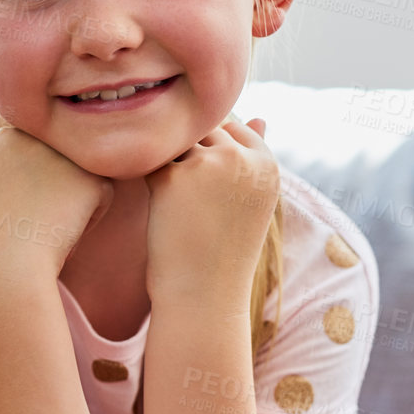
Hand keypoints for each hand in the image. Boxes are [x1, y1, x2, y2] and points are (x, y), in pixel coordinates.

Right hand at [0, 119, 113, 273]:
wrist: (3, 266)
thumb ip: (15, 164)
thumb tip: (45, 162)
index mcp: (6, 136)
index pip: (39, 158)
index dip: (29, 192)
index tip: (13, 210)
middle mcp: (37, 134)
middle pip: (63, 163)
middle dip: (53, 193)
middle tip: (30, 219)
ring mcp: (63, 151)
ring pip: (84, 177)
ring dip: (71, 205)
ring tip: (43, 224)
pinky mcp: (90, 175)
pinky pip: (102, 196)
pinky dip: (88, 221)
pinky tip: (61, 230)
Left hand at [145, 118, 276, 300]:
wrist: (203, 297)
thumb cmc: (224, 252)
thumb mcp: (250, 201)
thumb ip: (252, 159)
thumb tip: (260, 116)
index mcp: (267, 164)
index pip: (233, 126)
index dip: (212, 150)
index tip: (204, 183)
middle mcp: (242, 159)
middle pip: (202, 129)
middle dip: (188, 153)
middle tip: (185, 195)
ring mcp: (208, 166)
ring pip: (175, 144)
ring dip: (168, 164)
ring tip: (174, 203)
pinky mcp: (172, 180)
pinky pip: (149, 162)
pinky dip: (146, 180)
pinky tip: (155, 206)